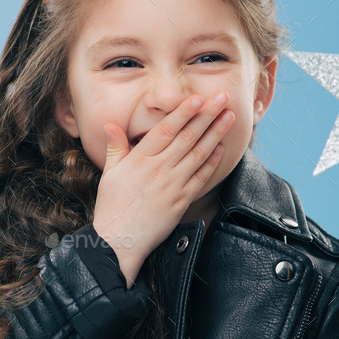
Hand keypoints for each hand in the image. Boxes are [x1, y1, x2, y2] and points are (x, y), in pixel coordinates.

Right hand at [92, 91, 234, 286]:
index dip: (183, 113)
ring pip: (199, 154)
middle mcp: (159, 169)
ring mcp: (173, 185)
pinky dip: (212, 161)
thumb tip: (111, 125)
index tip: (197, 98)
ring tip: (229, 117)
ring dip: (216, 133)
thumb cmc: (112, 207)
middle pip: (188, 137)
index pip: (166, 130)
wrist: (120, 240)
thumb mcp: (109, 173)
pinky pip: (201, 177)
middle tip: (223, 98)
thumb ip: (115, 147)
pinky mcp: (182, 201)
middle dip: (207, 115)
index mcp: (140, 159)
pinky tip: (221, 147)